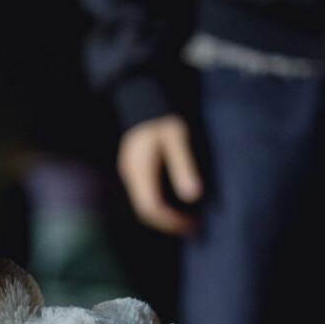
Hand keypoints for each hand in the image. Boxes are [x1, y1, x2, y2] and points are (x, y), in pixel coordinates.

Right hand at [117, 115, 202, 234]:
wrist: (141, 96)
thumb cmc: (162, 116)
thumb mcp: (177, 138)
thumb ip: (184, 166)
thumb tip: (193, 196)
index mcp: (141, 171)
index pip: (152, 208)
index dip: (172, 221)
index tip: (193, 225)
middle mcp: (131, 175)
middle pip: (146, 211)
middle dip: (169, 222)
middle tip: (193, 227)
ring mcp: (130, 172)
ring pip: (144, 204)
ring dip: (165, 214)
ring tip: (188, 217)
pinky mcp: (134, 168)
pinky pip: (145, 194)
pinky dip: (161, 203)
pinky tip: (177, 201)